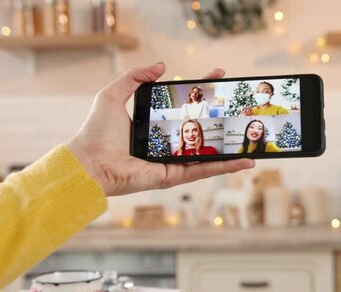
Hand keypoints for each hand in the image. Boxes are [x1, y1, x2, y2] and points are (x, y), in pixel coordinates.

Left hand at [66, 62, 254, 195]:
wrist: (89, 161)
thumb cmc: (96, 131)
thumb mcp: (114, 95)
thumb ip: (136, 77)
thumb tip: (162, 67)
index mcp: (153, 124)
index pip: (182, 104)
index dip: (200, 90)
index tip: (216, 76)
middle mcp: (164, 143)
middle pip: (198, 127)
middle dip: (220, 116)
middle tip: (239, 102)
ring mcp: (170, 160)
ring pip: (207, 152)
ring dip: (230, 148)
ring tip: (251, 139)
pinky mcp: (172, 176)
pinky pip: (202, 169)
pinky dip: (224, 167)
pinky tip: (243, 162)